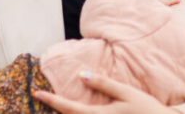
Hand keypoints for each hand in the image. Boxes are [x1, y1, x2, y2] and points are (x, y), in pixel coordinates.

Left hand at [33, 71, 181, 113]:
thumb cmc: (147, 109)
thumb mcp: (126, 93)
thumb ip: (103, 84)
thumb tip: (81, 75)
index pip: (69, 108)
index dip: (52, 100)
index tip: (37, 93)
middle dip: (54, 110)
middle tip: (41, 97)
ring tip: (56, 105)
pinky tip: (77, 111)